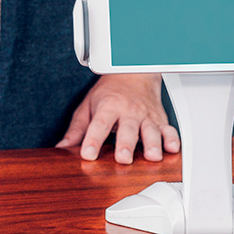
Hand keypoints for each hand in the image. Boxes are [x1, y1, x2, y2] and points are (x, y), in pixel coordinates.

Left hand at [56, 73, 179, 163]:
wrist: (133, 74)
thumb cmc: (109, 93)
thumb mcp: (88, 106)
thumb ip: (77, 129)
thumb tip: (62, 148)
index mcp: (108, 107)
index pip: (99, 124)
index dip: (93, 140)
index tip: (88, 154)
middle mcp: (128, 111)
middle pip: (128, 129)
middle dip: (126, 144)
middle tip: (123, 159)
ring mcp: (146, 116)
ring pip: (151, 130)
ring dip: (152, 144)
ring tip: (152, 156)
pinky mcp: (159, 120)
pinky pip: (169, 129)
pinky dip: (172, 139)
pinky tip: (171, 149)